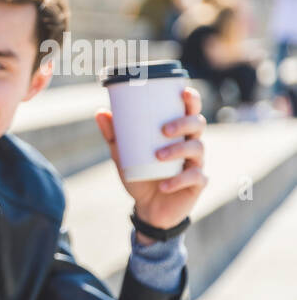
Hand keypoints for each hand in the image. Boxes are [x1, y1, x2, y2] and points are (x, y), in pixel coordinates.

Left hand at [95, 86, 207, 232]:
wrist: (148, 207)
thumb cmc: (140, 175)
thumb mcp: (124, 155)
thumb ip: (114, 136)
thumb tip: (101, 112)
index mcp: (178, 133)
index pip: (190, 111)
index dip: (192, 100)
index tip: (184, 92)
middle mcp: (191, 144)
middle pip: (198, 125)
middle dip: (184, 123)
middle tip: (164, 129)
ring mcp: (196, 163)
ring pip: (198, 148)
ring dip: (178, 150)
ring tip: (158, 156)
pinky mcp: (197, 184)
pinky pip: (195, 177)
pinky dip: (178, 180)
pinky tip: (164, 185)